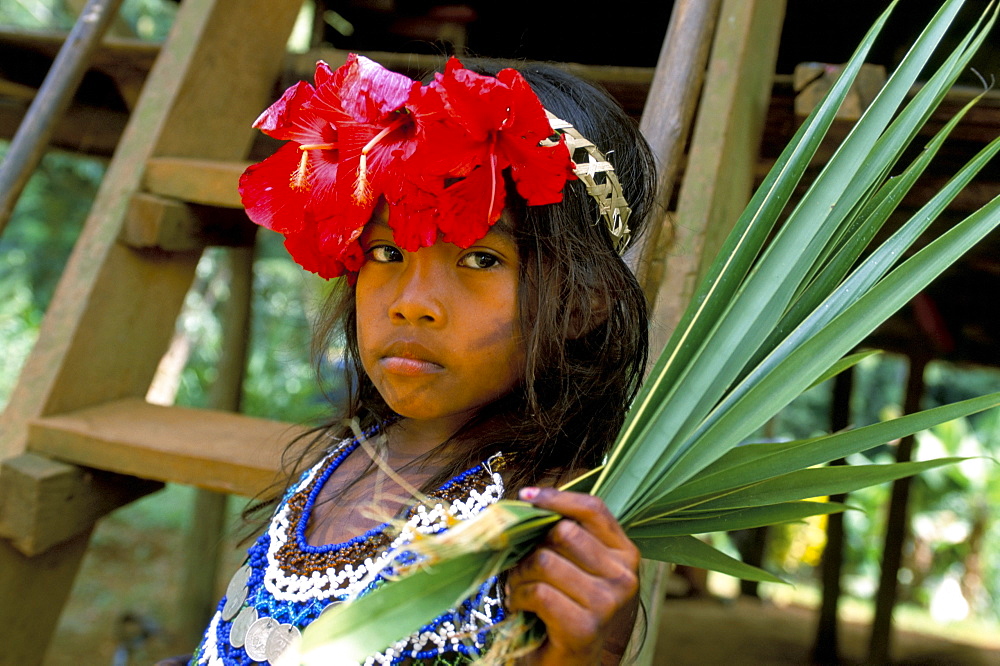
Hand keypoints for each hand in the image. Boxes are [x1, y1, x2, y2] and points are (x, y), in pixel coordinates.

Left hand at [505, 487, 639, 665]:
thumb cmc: (574, 613)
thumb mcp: (582, 571)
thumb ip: (569, 540)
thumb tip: (529, 502)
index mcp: (625, 555)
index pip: (594, 509)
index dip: (557, 498)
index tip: (526, 497)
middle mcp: (623, 576)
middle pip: (562, 532)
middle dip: (531, 547)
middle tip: (521, 568)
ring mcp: (607, 602)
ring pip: (545, 560)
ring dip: (519, 575)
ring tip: (519, 590)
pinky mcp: (585, 627)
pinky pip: (539, 592)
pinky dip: (520, 598)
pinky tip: (521, 608)